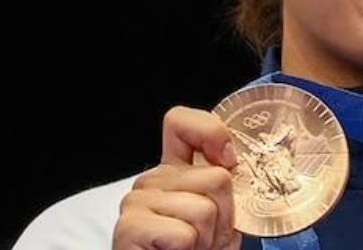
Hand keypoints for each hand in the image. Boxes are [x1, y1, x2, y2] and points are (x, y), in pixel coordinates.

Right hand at [113, 105, 240, 249]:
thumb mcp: (221, 218)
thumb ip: (225, 187)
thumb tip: (233, 165)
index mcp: (173, 172)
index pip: (181, 123)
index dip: (211, 132)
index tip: (229, 160)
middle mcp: (151, 180)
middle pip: (216, 177)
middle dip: (225, 217)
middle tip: (208, 239)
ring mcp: (136, 202)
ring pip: (204, 208)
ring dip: (209, 240)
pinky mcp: (129, 228)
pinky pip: (184, 233)